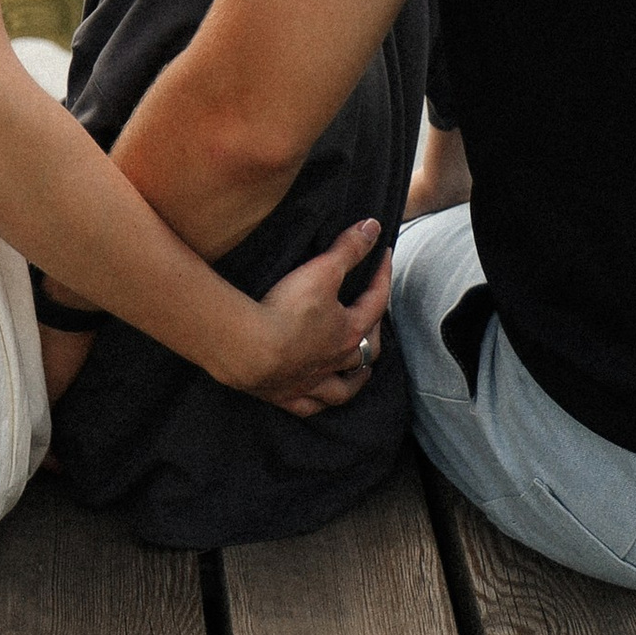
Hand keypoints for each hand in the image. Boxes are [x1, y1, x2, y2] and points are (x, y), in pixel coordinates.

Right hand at [230, 219, 390, 414]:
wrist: (251, 349)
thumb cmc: (288, 310)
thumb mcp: (321, 271)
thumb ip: (348, 249)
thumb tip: (373, 228)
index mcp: (349, 331)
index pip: (376, 301)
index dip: (382, 276)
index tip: (385, 255)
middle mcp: (337, 362)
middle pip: (366, 350)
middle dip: (375, 332)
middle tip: (375, 317)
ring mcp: (312, 382)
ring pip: (343, 388)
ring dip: (355, 379)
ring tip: (361, 372)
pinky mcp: (287, 396)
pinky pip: (309, 406)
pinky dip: (317, 403)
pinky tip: (317, 399)